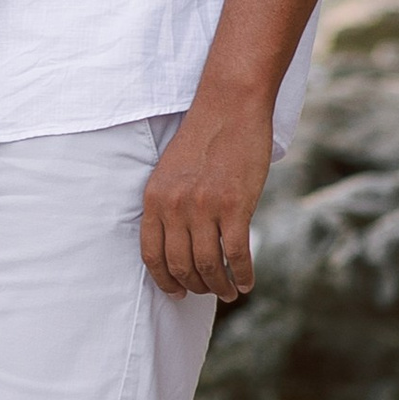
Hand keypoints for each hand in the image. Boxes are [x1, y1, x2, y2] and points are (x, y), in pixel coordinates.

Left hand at [140, 100, 271, 302]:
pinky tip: (246, 281)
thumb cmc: (203, 138)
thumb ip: (171, 206)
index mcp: (154, 198)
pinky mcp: (235, 206)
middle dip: (195, 286)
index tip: (176, 293)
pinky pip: (237, 254)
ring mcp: (205, 207)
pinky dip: (243, 274)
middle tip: (208, 292)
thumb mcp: (171, 171)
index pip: (152, 255)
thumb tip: (181, 246)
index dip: (164, 280)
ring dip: (220, 286)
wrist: (229, 107)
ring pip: (210, 265)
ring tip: (228, 291)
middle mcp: (175, 206)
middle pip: (182, 265)